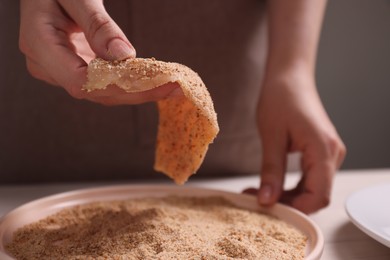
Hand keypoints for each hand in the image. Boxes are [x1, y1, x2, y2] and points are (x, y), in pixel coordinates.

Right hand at [19, 0, 180, 104]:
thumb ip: (97, 25)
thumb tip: (124, 56)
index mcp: (40, 45)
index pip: (82, 82)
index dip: (120, 88)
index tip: (156, 83)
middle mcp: (47, 65)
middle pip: (97, 92)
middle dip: (138, 92)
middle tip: (175, 87)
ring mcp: (60, 69)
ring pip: (103, 92)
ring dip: (138, 91)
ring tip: (172, 86)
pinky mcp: (74, 68)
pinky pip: (104, 82)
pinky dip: (130, 82)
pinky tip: (154, 80)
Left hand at [244, 69, 345, 213]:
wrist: (290, 76)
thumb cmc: (281, 98)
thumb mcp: (271, 136)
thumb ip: (271, 170)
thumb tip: (267, 200)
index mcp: (323, 149)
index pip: (319, 196)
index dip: (295, 209)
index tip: (269, 211)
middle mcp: (332, 154)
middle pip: (315, 195)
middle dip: (286, 203)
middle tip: (255, 200)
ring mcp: (328, 153)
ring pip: (312, 189)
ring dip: (286, 195)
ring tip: (258, 192)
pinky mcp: (320, 151)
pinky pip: (309, 178)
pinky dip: (290, 185)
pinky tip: (270, 183)